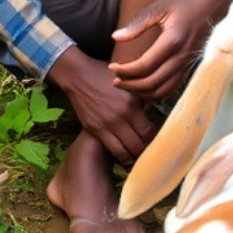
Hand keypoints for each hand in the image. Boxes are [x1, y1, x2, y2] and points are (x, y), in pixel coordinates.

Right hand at [47, 47, 155, 164]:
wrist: (78, 76)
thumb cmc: (104, 77)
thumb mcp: (127, 84)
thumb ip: (140, 99)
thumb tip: (152, 111)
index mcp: (131, 106)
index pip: (149, 131)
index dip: (153, 138)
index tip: (153, 138)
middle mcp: (120, 118)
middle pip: (139, 145)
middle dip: (144, 150)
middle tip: (146, 149)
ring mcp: (106, 125)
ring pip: (125, 153)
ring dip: (132, 156)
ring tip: (135, 154)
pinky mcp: (94, 129)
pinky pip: (112, 150)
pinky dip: (120, 155)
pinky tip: (123, 153)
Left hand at [107, 0, 232, 99]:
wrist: (214, 6)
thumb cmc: (186, 3)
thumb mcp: (160, 7)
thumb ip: (138, 23)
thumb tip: (116, 37)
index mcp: (173, 41)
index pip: (144, 66)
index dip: (126, 71)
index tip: (112, 67)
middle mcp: (181, 57)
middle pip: (152, 83)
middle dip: (130, 85)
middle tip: (115, 81)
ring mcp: (187, 65)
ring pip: (163, 91)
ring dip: (142, 93)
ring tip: (126, 85)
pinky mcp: (190, 68)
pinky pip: (172, 88)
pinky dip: (156, 93)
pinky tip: (143, 87)